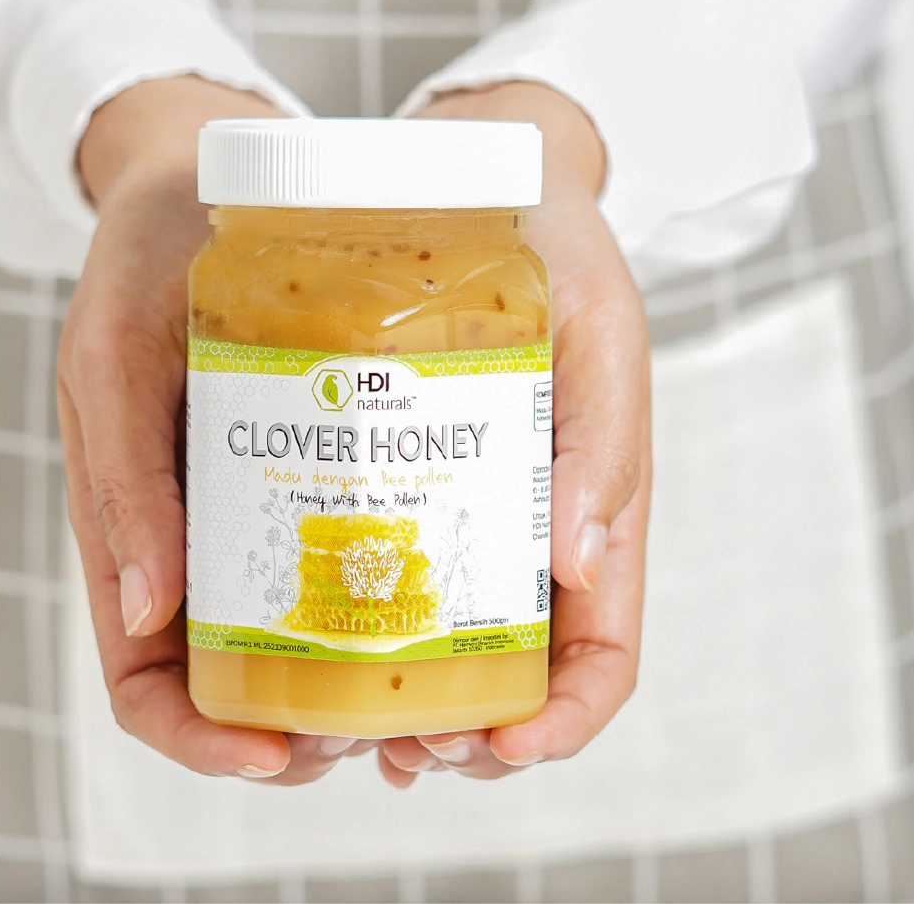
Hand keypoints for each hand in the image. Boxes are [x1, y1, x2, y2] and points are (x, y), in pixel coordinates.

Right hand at [58, 75, 372, 783]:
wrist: (202, 173)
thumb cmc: (140, 263)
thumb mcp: (113, 354)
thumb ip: (118, 472)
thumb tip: (146, 612)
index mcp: (133, 523)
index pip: (146, 675)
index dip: (195, 739)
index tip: (269, 752)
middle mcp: (202, 528)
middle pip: (236, 674)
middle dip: (301, 729)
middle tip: (382, 734)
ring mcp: (261, 498)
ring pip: (299, 628)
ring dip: (357, 680)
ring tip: (428, 689)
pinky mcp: (318, 457)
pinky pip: (349, 547)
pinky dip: (389, 593)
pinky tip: (444, 594)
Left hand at [380, 81, 650, 785]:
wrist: (481, 168)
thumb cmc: (554, 240)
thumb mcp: (599, 316)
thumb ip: (607, 430)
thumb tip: (578, 571)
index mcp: (594, 499)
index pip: (605, 652)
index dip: (566, 719)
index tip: (503, 745)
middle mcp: (527, 519)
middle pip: (519, 671)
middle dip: (467, 734)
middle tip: (397, 745)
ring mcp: (463, 499)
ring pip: (446, 640)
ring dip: (400, 702)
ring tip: (339, 724)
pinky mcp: (401, 467)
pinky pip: (382, 569)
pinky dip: (354, 629)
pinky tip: (307, 640)